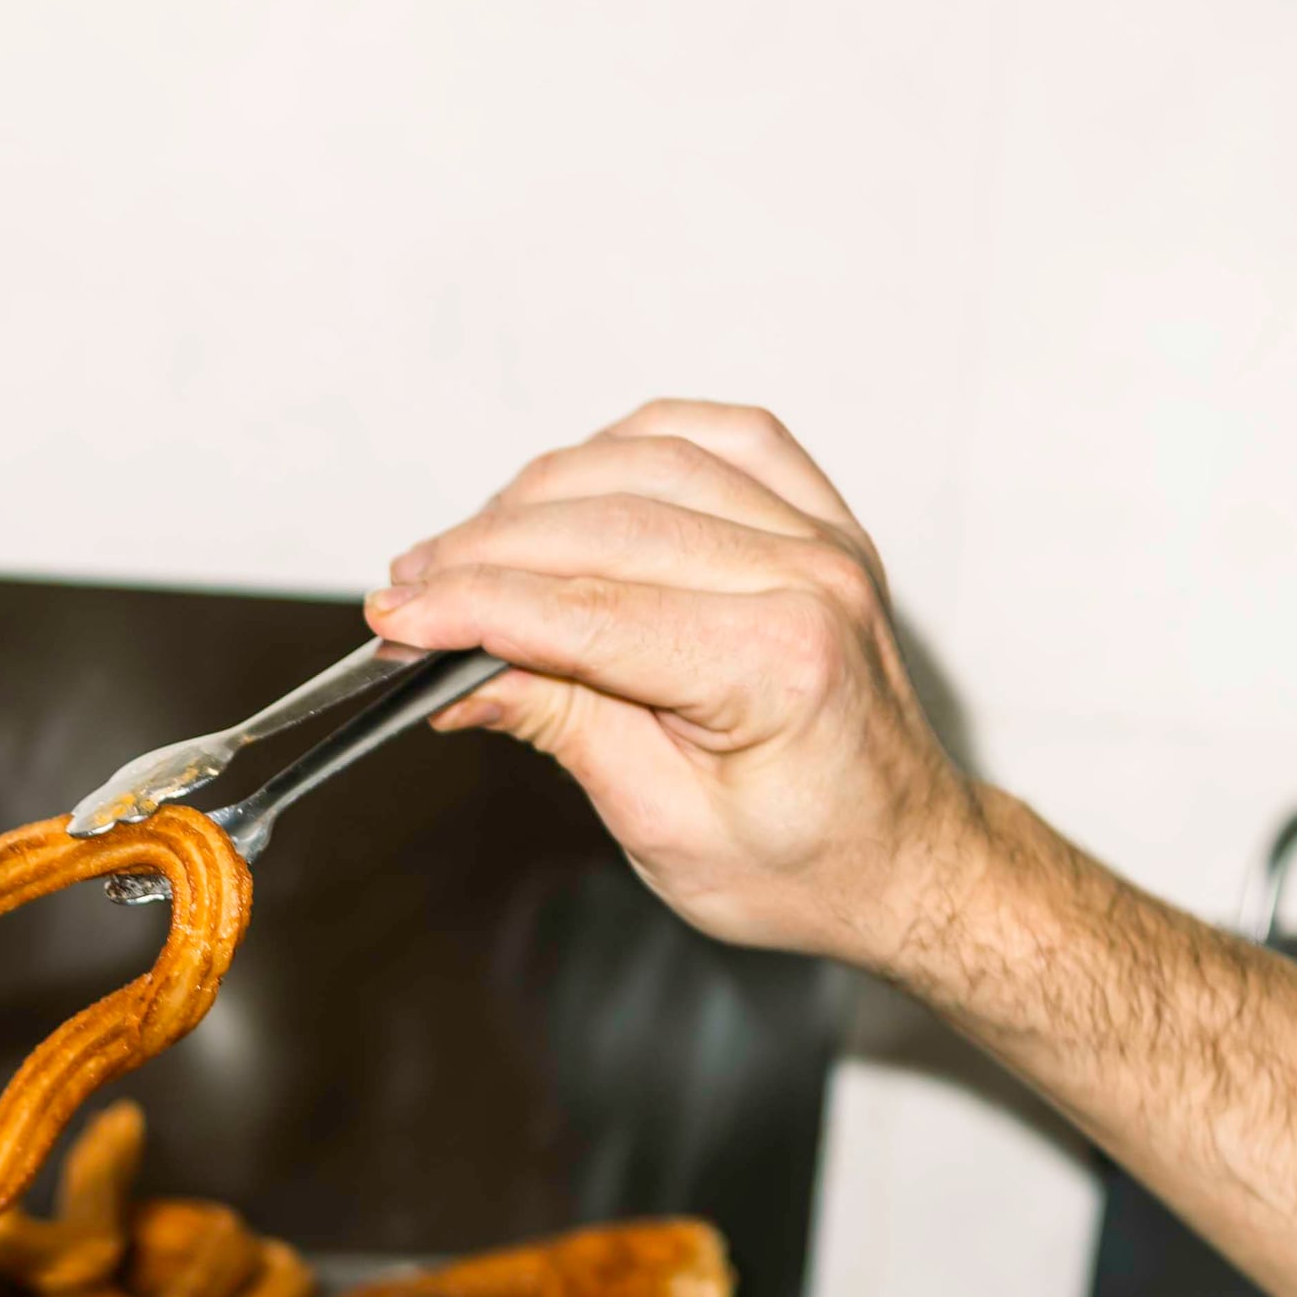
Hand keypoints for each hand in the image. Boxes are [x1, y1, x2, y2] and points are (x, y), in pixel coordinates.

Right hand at [366, 400, 993, 973]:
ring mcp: (821, 535)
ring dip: (539, 495)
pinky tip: (571, 483)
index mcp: (777, 663)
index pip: (586, 609)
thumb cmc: (804, 863)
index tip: (393, 619)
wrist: (903, 856)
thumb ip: (563, 727)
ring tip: (466, 548)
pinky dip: (629, 445)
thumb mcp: (663, 826)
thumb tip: (456, 676)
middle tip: (406, 590)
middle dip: (483, 553)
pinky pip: (715, 434)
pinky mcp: (820, 516)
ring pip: (647, 462)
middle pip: (604, 524)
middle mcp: (810, 576)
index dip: (472, 607)